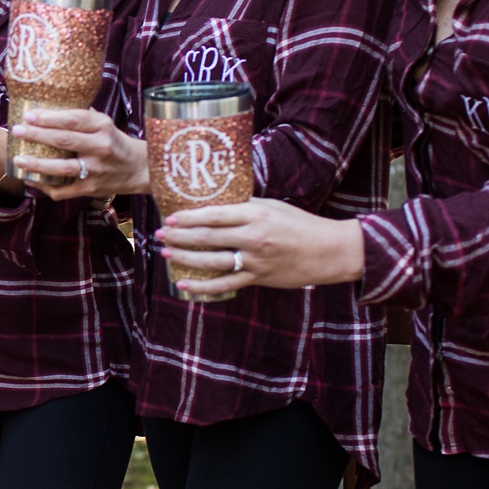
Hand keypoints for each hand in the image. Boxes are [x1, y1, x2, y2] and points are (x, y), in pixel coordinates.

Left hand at [9, 106, 147, 199]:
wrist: (140, 169)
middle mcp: (100, 147)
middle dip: (37, 135)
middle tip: (17, 131)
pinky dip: (44, 187)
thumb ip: (82, 117)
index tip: (28, 115)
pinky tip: (31, 181)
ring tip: (18, 160)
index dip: (49, 117)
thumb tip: (50, 108)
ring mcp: (95, 170)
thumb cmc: (115, 142)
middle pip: (64, 141)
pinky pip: (63, 190)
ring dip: (36, 165)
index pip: (73, 120)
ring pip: (61, 168)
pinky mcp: (91, 189)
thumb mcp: (105, 124)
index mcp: (103, 127)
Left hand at [154, 197, 364, 297]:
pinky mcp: (258, 279)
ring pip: (212, 261)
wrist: (329, 251)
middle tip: (160, 234)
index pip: (214, 214)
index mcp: (256, 215)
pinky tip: (183, 283)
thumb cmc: (301, 225)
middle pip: (208, 237)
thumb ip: (246, 206)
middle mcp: (253, 238)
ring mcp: (255, 260)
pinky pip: (225, 284)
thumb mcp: (274, 207)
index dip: (189, 217)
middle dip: (179, 236)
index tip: (170, 217)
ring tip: (166, 253)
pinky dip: (202, 286)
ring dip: (185, 257)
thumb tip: (217, 203)